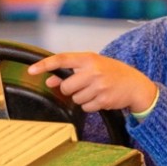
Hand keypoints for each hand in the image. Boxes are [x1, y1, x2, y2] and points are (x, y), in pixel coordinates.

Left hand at [28, 53, 156, 114]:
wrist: (135, 85)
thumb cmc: (112, 73)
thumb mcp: (92, 67)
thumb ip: (70, 72)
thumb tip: (50, 80)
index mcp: (89, 58)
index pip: (61, 59)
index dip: (44, 65)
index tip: (31, 70)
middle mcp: (93, 70)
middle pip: (66, 86)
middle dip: (71, 89)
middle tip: (83, 86)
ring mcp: (99, 86)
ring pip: (75, 98)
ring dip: (82, 98)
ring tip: (95, 91)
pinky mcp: (103, 99)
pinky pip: (85, 107)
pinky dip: (90, 105)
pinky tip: (100, 98)